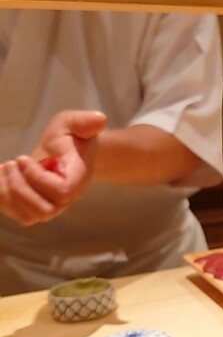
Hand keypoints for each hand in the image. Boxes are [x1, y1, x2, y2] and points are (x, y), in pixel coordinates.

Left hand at [0, 110, 105, 225]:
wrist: (69, 153)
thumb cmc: (71, 138)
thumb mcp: (74, 124)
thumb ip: (84, 122)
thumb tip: (100, 119)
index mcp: (77, 177)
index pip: (62, 191)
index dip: (38, 179)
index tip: (22, 157)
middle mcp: (66, 197)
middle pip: (44, 211)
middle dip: (20, 188)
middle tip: (13, 164)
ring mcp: (52, 205)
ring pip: (30, 216)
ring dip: (10, 194)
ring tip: (7, 169)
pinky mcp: (36, 208)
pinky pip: (18, 215)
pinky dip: (3, 199)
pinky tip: (3, 178)